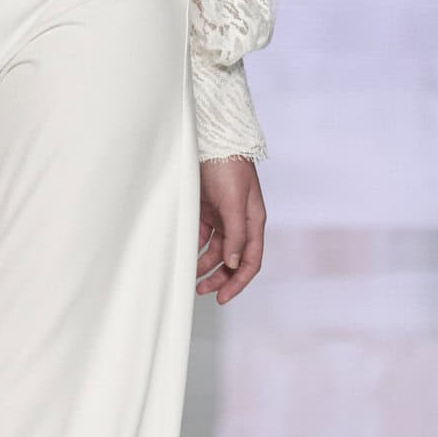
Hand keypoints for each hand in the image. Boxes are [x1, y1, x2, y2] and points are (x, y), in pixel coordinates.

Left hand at [197, 156, 264, 303]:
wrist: (213, 139)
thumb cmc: (229, 167)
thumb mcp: (234, 202)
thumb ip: (235, 234)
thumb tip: (233, 263)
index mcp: (253, 221)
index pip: (250, 260)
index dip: (238, 281)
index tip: (222, 297)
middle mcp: (240, 222)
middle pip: (232, 259)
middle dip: (219, 277)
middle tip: (201, 291)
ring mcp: (223, 216)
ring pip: (215, 250)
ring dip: (204, 264)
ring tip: (189, 276)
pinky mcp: (206, 209)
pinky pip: (201, 235)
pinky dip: (194, 247)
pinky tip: (184, 255)